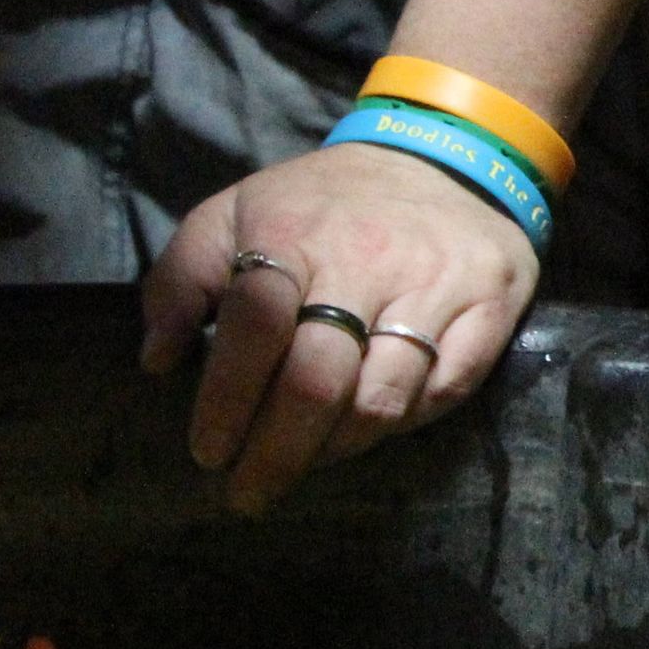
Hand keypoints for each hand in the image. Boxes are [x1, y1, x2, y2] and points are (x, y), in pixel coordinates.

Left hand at [136, 145, 540, 515]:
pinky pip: (446, 391)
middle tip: (249, 493)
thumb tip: (157, 361)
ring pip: (383, 398)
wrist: (441, 155)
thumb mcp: (234, 212)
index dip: (227, 400)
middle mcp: (367, 259)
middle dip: (276, 452)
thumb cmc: (320, 203)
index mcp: (293, 234)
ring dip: (336, 447)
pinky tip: (370, 427)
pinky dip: (404, 423)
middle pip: (318, 379)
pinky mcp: (491, 304)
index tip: (208, 451)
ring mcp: (435, 284)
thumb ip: (180, 280)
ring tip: (308, 461)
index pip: (256, 326)